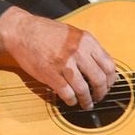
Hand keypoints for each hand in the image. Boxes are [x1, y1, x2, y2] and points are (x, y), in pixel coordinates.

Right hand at [0, 6, 116, 109]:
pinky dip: (71, 100)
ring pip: (83, 89)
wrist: (23, 31)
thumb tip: (102, 66)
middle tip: (99, 97)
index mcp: (86, 40)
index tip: (109, 84)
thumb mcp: (74, 33)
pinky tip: (71, 101)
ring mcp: (64, 63)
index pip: (108, 64)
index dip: (111, 79)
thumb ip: (88, 48)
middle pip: (99, 79)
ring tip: (87, 103)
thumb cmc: (47, 32)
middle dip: (101, 92)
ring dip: (87, 100)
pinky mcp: (50, 74)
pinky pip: (66, 93)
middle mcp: (78, 51)